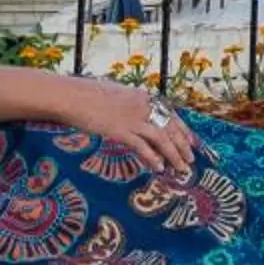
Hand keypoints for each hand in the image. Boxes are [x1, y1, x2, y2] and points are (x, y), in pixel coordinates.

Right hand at [71, 80, 204, 178]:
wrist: (71, 96)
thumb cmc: (89, 96)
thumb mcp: (117, 96)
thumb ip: (131, 105)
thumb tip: (139, 116)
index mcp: (143, 97)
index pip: (171, 114)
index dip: (183, 129)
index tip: (192, 142)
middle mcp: (142, 106)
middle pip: (170, 127)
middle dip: (183, 145)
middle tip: (191, 160)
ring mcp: (132, 118)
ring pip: (161, 138)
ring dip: (174, 155)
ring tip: (182, 168)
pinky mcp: (120, 130)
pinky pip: (142, 146)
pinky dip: (152, 158)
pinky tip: (159, 168)